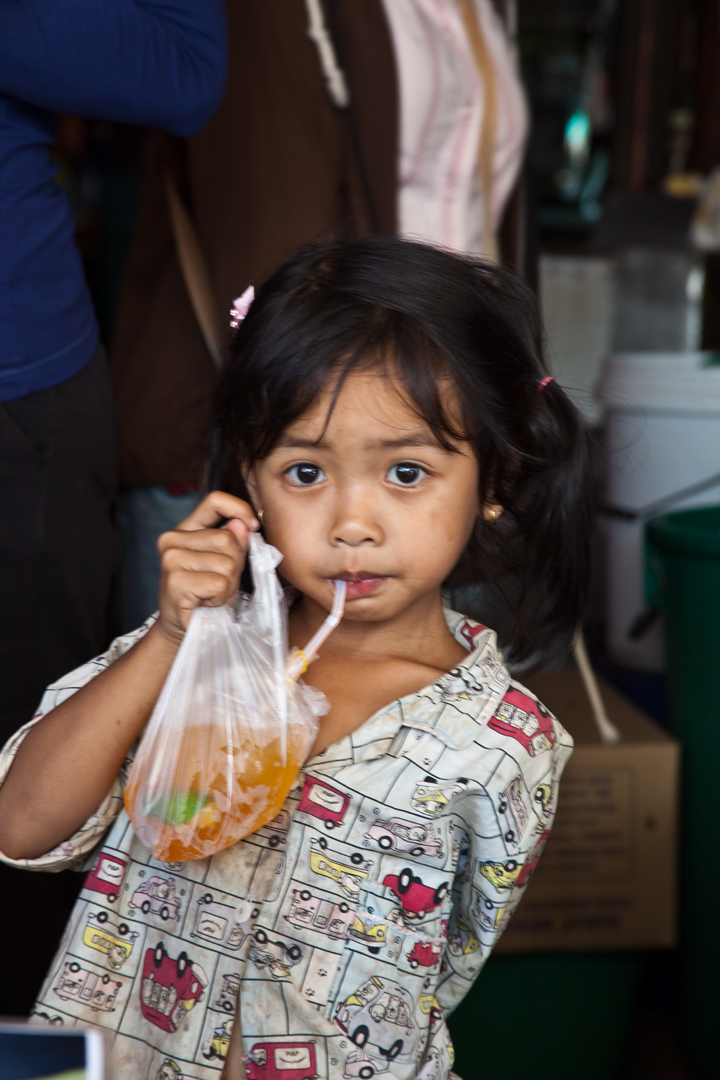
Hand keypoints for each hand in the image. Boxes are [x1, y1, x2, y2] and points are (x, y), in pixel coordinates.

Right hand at [156, 491, 258, 645]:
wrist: (181, 629)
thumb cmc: (205, 594)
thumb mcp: (224, 563)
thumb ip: (234, 543)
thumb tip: (244, 524)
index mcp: (186, 529)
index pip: (215, 500)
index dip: (240, 509)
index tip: (254, 527)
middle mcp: (173, 539)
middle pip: (229, 539)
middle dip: (236, 566)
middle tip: (220, 584)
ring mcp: (171, 559)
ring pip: (228, 564)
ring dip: (229, 586)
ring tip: (212, 594)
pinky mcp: (175, 581)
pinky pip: (220, 584)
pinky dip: (221, 598)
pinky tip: (206, 603)